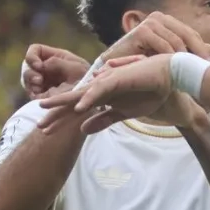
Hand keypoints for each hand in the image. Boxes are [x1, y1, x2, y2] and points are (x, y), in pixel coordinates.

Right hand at [22, 44, 89, 98]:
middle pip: (27, 66)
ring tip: (39, 88)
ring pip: (27, 81)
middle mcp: (46, 68)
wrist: (93, 97)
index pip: (35, 50)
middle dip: (30, 73)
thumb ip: (57, 63)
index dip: (32, 56)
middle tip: (39, 81)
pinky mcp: (43, 95)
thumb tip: (40, 65)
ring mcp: (43, 81)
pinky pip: (32, 94)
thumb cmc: (87, 78)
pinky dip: (34, 94)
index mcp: (54, 56)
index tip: (38, 65)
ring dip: (31, 84)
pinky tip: (41, 96)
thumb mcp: (75, 68)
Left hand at [38, 54, 201, 133]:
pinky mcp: (118, 80)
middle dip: (56, 113)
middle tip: (40, 127)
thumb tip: (83, 130)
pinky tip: (78, 108)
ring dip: (64, 102)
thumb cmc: (149, 93)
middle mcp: (100, 87)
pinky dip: (89, 99)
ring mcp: (108, 82)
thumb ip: (103, 120)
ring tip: (45, 109)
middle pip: (73, 101)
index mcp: (102, 96)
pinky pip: (100, 90)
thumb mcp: (124, 113)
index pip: (76, 109)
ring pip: (81, 94)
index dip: (61, 119)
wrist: (169, 78)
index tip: (45, 131)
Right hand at [102, 12, 209, 61]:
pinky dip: (171, 58)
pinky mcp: (141, 31)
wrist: (114, 66)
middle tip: (207, 68)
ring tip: (194, 72)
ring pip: (176, 41)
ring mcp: (149, 22)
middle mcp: (159, 17)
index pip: (190, 33)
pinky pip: (163, 46)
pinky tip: (178, 71)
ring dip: (186, 58)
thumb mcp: (167, 56)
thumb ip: (187, 51)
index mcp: (167, 21)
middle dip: (199, 51)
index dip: (202, 48)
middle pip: (187, 34)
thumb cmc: (140, 61)